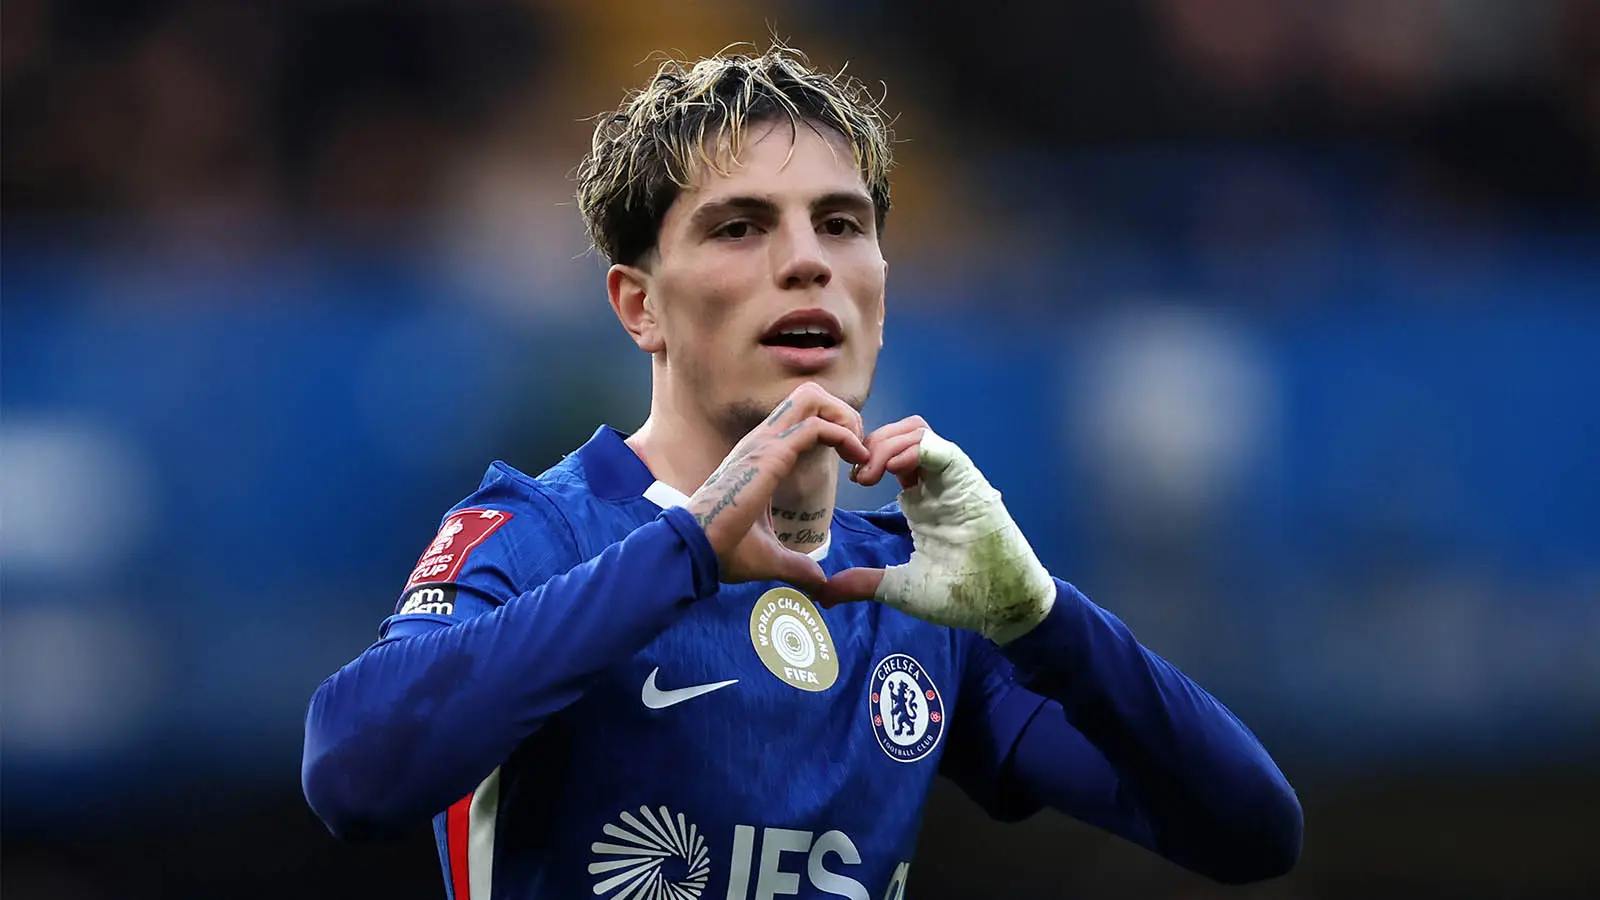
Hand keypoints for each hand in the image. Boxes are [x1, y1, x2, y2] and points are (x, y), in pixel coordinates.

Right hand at [688, 382, 868, 593]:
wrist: (696, 551)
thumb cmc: (723, 550)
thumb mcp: (771, 557)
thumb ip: (798, 566)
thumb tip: (819, 584)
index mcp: (761, 455)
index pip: (801, 418)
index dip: (833, 431)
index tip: (852, 464)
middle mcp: (762, 440)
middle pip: (809, 395)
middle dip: (842, 414)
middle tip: (857, 450)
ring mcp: (764, 443)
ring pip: (812, 398)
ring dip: (843, 418)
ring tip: (858, 451)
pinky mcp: (770, 454)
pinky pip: (816, 426)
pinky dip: (843, 436)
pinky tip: (856, 459)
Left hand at [823, 419, 1054, 643]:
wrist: (1004, 606)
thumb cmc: (961, 594)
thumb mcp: (900, 588)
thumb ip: (864, 583)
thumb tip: (823, 594)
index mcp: (922, 497)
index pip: (893, 452)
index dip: (867, 454)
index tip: (852, 480)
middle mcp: (937, 481)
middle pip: (903, 431)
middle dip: (874, 442)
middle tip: (857, 473)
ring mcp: (955, 479)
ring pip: (919, 431)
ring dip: (888, 444)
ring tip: (870, 474)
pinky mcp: (970, 483)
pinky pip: (941, 449)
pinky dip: (914, 450)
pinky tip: (890, 470)